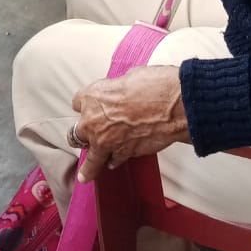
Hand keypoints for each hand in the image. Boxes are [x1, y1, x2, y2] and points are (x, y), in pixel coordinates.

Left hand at [72, 65, 189, 182]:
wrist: (174, 106)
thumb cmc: (156, 86)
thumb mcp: (131, 77)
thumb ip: (119, 90)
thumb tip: (122, 94)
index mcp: (93, 96)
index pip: (78, 102)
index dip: (86, 104)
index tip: (90, 106)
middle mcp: (94, 121)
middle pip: (77, 132)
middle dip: (84, 132)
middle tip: (89, 134)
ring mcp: (106, 141)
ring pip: (90, 158)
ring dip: (91, 161)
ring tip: (86, 174)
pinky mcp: (123, 154)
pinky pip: (113, 161)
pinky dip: (115, 161)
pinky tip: (114, 163)